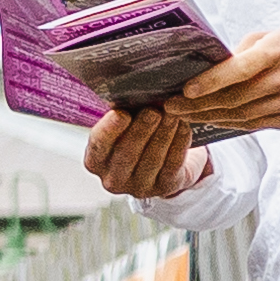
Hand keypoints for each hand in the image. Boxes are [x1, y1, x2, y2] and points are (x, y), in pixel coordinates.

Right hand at [80, 104, 201, 201]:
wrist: (161, 162)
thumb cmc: (135, 137)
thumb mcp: (121, 128)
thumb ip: (119, 116)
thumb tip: (128, 92)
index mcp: (95, 161)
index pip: (99, 146)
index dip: (110, 130)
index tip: (121, 113)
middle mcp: (113, 179)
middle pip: (127, 153)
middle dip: (141, 130)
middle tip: (153, 111)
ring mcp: (139, 187)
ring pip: (152, 159)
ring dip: (163, 134)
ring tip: (172, 114)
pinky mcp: (164, 188)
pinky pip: (173, 165)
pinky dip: (179, 144)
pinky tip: (184, 127)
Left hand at [167, 27, 279, 138]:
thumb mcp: (274, 37)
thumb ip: (243, 52)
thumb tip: (208, 69)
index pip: (241, 69)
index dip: (211, 82)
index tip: (186, 90)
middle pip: (237, 98)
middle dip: (200, 105)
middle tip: (172, 106)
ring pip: (243, 115)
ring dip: (209, 117)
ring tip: (184, 115)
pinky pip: (255, 125)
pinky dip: (229, 123)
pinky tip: (210, 120)